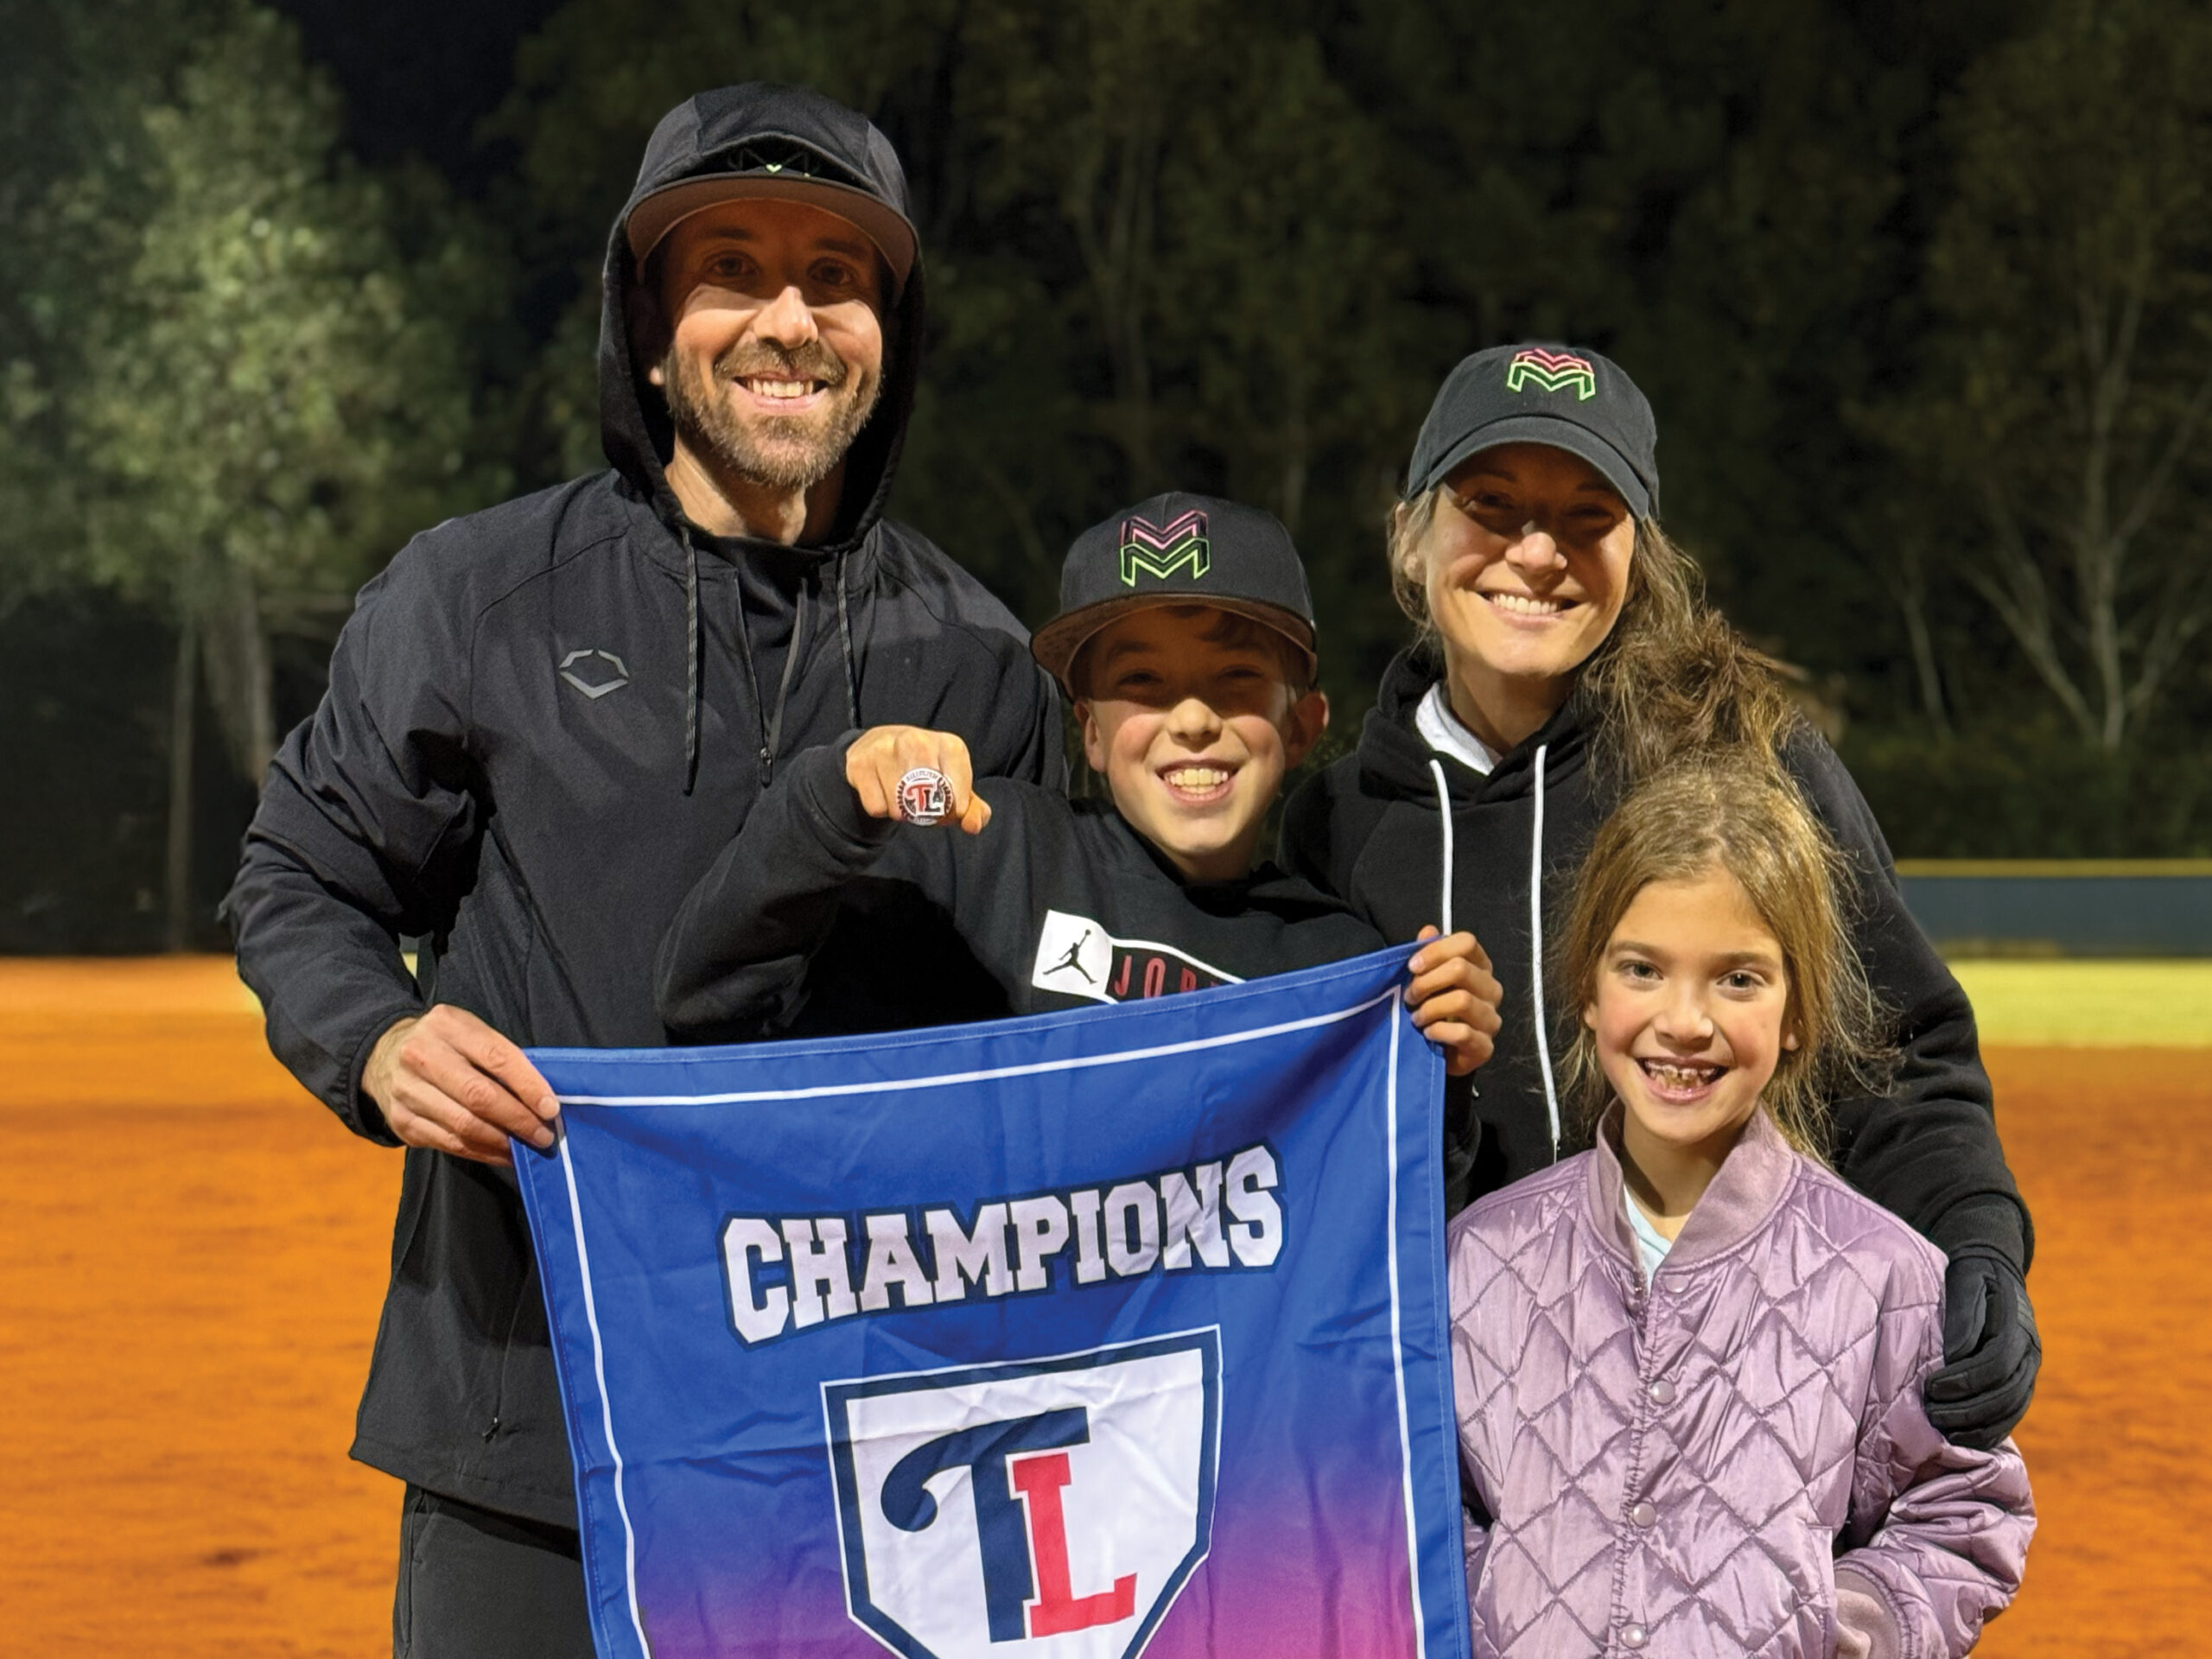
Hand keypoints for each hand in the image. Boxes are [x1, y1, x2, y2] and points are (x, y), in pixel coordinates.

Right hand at [363, 1005, 559, 1166]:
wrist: (382, 1053)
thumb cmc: (444, 1043)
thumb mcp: (468, 1031)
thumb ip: (500, 1055)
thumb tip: (541, 1098)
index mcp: (447, 1025)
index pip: (497, 1057)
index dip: (528, 1086)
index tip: (551, 1108)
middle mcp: (421, 1055)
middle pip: (479, 1096)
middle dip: (518, 1120)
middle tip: (544, 1135)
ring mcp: (406, 1090)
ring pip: (464, 1125)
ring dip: (502, 1141)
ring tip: (526, 1147)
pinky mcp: (400, 1121)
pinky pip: (449, 1143)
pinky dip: (481, 1152)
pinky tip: (502, 1154)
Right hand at [844, 726, 990, 833]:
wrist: (881, 746)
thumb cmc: (927, 770)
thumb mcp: (955, 786)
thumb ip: (974, 809)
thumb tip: (973, 825)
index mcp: (948, 745)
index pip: (957, 786)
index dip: (954, 807)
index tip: (950, 810)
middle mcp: (917, 739)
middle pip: (927, 797)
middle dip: (927, 814)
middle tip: (924, 811)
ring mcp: (886, 748)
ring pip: (899, 805)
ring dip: (903, 814)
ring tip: (904, 802)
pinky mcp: (861, 762)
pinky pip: (876, 806)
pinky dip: (882, 810)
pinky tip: (884, 795)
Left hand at [1403, 925, 1502, 1076]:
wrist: (1439, 1053)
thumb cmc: (1434, 1010)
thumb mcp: (1427, 979)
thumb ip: (1428, 954)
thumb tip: (1428, 931)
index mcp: (1480, 967)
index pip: (1467, 942)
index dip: (1436, 950)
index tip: (1412, 966)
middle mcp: (1491, 990)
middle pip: (1461, 969)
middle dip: (1426, 982)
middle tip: (1409, 996)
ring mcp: (1491, 1019)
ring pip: (1462, 1000)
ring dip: (1430, 1008)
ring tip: (1416, 1018)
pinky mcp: (1485, 1046)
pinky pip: (1464, 1033)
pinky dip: (1439, 1031)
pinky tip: (1428, 1033)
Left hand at [1924, 1250, 2039, 1447]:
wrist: (1994, 1272)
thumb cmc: (1971, 1276)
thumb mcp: (1964, 1282)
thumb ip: (1962, 1315)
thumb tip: (1954, 1356)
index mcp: (2019, 1328)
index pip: (1998, 1363)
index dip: (1965, 1379)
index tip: (1932, 1387)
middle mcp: (2030, 1355)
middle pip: (2006, 1394)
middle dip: (1967, 1409)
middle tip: (1931, 1413)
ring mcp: (2028, 1373)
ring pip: (2011, 1412)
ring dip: (1976, 1426)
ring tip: (1940, 1429)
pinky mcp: (2020, 1387)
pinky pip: (2010, 1418)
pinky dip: (1988, 1433)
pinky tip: (1961, 1439)